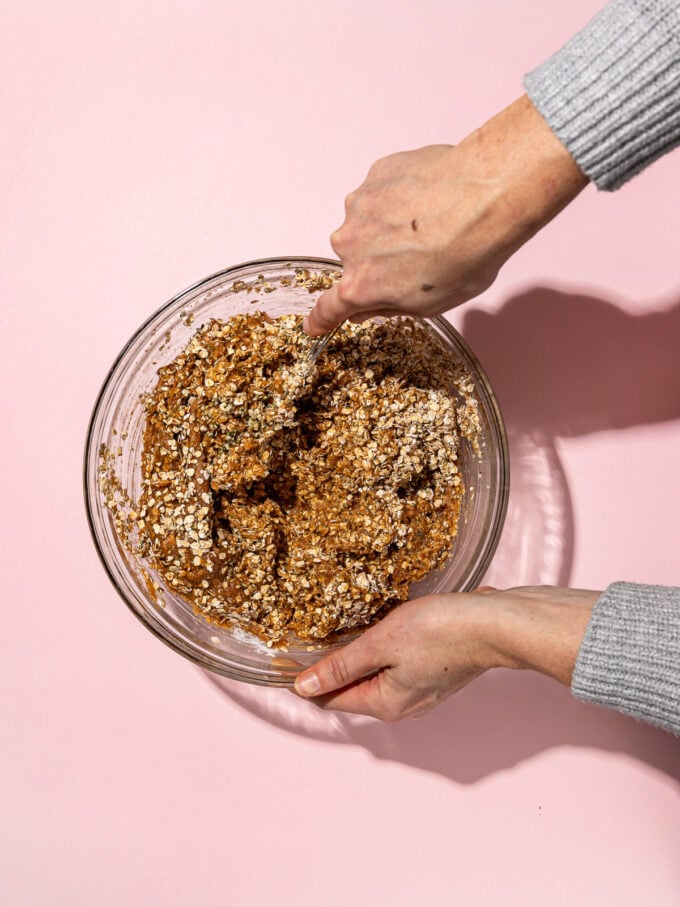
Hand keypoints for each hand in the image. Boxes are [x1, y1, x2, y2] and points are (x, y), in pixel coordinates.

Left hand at [294, 586, 599, 720]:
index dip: (308, 681)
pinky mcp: (438, 672)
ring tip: (341, 635)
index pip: (333, 699)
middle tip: (309, 642)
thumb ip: (341, 666)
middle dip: (332, 671)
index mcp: (385, 703)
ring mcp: (423, 690)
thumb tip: (304, 687)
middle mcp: (404, 705)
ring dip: (358, 660)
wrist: (495, 624)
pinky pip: (398, 668)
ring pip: (377, 678)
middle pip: (355, 691)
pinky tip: (381, 633)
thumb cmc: (441, 631)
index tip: (287, 661)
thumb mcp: (379, 644)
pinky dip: (383, 654)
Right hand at [304, 96, 587, 335]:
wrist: (486, 196)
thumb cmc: (466, 255)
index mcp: (361, 285)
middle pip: (355, 258)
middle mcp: (350, 245)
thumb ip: (391, 305)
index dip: (321, 318)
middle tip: (417, 256)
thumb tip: (371, 305)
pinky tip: (430, 198)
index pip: (330, 307)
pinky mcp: (376, 174)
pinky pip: (382, 191)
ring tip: (430, 223)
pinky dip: (400, 196)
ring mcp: (360, 205)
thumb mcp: (432, 304)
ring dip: (389, 225)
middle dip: (377, 259)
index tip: (314, 325)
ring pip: (367, 222)